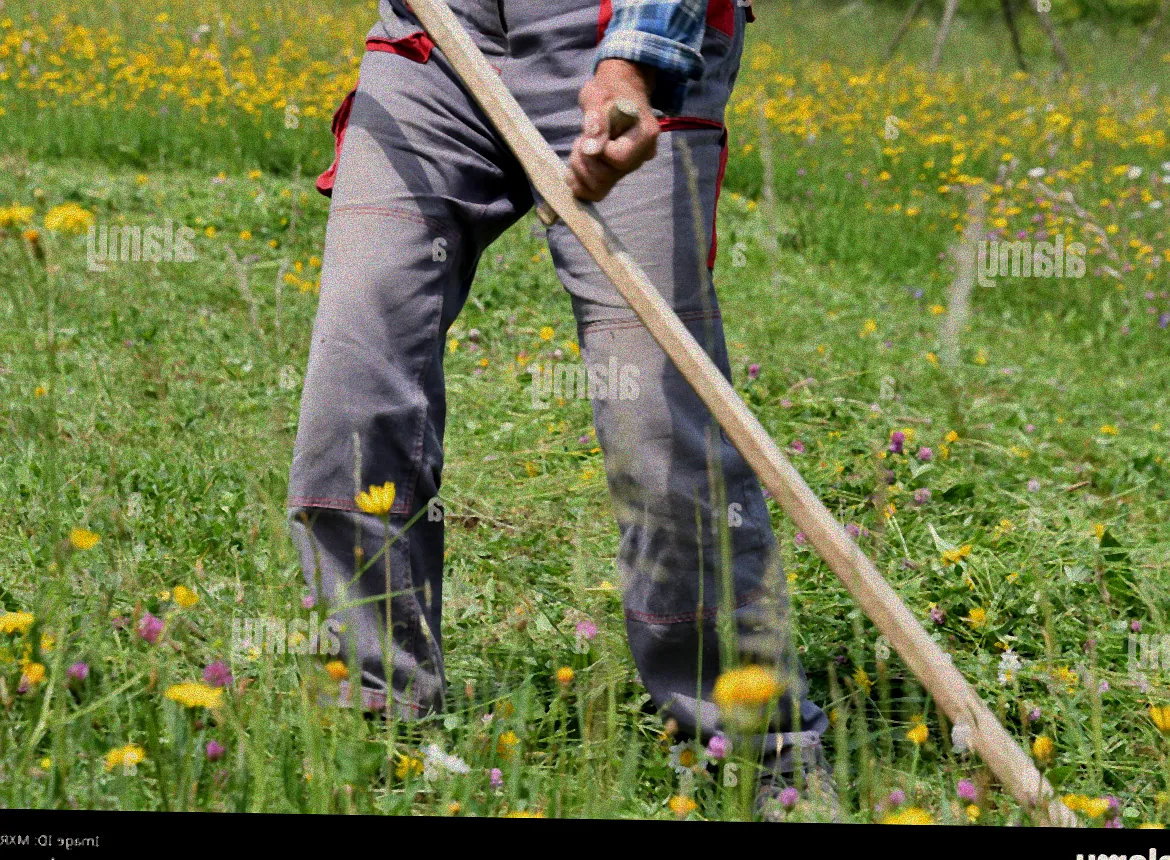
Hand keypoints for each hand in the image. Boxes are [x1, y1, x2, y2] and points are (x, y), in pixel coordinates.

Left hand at [568, 59, 659, 201]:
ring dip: (581, 169)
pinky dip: (580, 184)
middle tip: (581, 139)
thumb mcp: (598, 96)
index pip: (618, 158)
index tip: (591, 132)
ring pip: (600, 187)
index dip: (598, 150)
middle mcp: (642, 156)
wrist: (617, 92)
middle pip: (608, 176)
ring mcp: (630, 167)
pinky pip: (597, 192)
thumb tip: (592, 147)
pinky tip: (573, 169)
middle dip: (585, 160)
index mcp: (645, 135)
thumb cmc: (609, 90)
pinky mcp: (617, 174)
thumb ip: (596, 119)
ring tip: (580, 147)